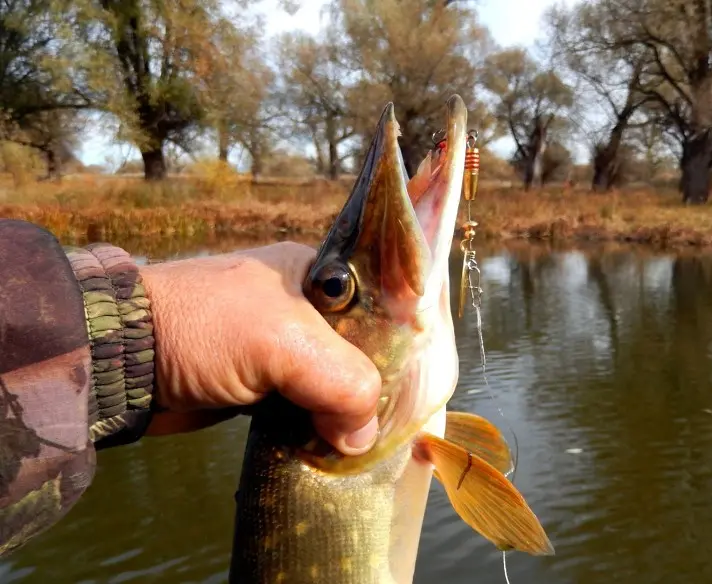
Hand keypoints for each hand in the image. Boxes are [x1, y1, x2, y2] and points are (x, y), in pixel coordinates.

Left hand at [138, 242, 380, 455]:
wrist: (122, 359)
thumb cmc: (206, 329)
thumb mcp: (287, 344)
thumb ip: (344, 383)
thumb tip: (362, 438)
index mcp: (319, 277)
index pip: (382, 310)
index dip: (402, 349)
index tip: (417, 391)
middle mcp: (305, 307)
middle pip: (361, 351)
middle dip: (374, 389)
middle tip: (391, 426)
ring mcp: (281, 346)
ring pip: (333, 383)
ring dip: (345, 414)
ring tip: (365, 443)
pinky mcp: (261, 382)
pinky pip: (306, 405)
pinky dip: (317, 426)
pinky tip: (332, 446)